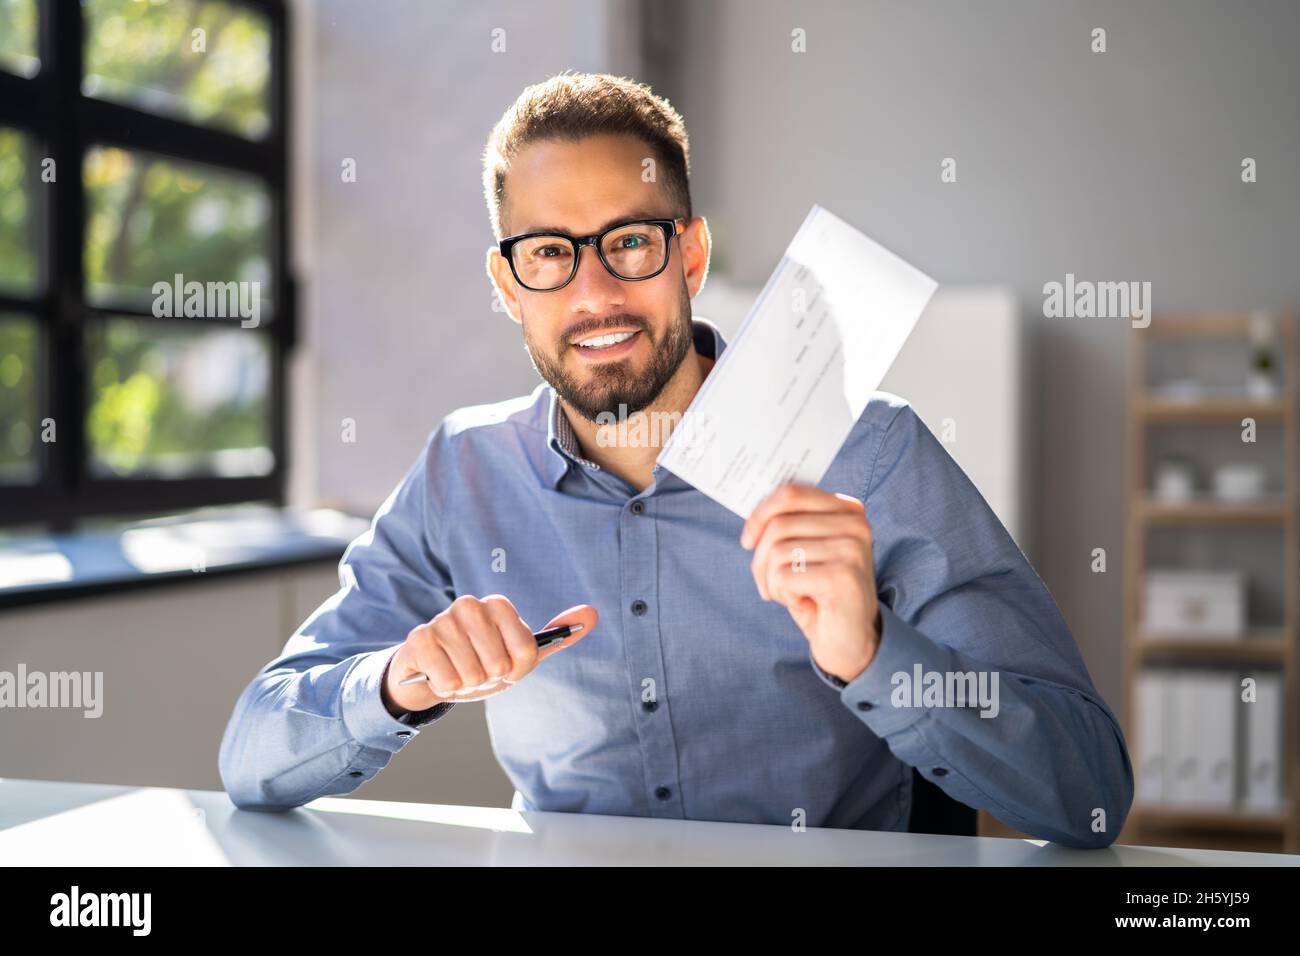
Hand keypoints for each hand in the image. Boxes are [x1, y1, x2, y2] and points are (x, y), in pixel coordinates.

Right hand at [382, 596, 597, 714]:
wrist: (432, 673)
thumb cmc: (481, 662)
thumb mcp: (522, 654)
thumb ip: (559, 635)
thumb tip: (592, 613)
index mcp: (499, 605)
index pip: (527, 652)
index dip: (516, 670)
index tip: (504, 665)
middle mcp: (471, 604)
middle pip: (500, 665)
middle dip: (488, 678)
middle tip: (476, 669)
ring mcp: (443, 619)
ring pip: (472, 675)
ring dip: (465, 684)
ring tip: (457, 670)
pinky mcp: (420, 638)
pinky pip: (447, 680)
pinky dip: (446, 687)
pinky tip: (438, 674)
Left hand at [741, 483, 881, 684]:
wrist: (851, 641)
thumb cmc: (820, 593)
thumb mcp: (806, 551)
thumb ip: (788, 526)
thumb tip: (753, 516)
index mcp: (847, 509)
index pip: (791, 493)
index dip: (759, 515)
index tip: (747, 540)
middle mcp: (855, 524)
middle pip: (779, 525)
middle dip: (760, 559)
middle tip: (768, 585)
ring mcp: (851, 548)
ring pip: (778, 551)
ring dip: (773, 580)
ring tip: (792, 595)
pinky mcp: (842, 576)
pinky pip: (784, 577)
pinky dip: (784, 595)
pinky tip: (805, 604)